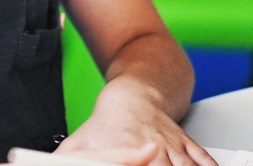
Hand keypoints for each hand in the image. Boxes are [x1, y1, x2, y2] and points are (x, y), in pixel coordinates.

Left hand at [58, 92, 217, 165]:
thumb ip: (68, 159)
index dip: (139, 162)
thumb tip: (47, 165)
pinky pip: (205, 160)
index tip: (143, 163)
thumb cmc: (107, 124)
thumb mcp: (80, 143)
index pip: (136, 163)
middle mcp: (154, 150)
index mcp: (128, 152)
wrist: (134, 94)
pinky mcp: (188, 145)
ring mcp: (174, 148)